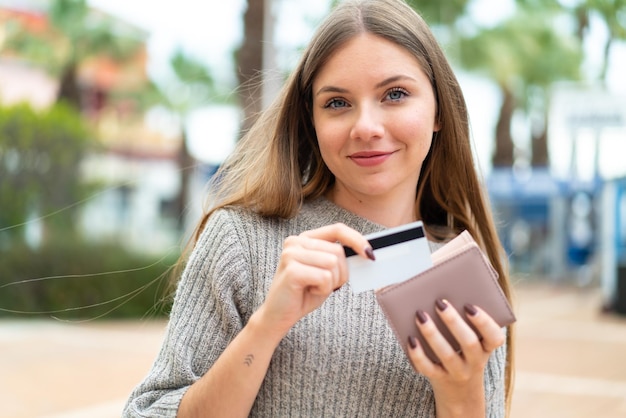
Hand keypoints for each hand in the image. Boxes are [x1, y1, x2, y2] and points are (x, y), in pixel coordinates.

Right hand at [256, 223, 373, 336]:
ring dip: (332, 282)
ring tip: (315, 288)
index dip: (356, 239)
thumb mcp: (325, 271)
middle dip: (341, 273)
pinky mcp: (292, 270)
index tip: (370, 254)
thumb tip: (366, 252)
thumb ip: (338, 258)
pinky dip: (324, 289)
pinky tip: (309, 292)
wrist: (278, 315)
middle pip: (338, 251)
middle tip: (327, 285)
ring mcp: (291, 254)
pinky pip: (325, 277)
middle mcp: (296, 242)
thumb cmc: (304, 294)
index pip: (337, 229)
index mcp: (305, 238)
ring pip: (333, 263)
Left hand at [407, 300, 504, 415]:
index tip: (469, 305)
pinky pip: (428, 368)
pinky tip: (410, 339)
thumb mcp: (473, 343)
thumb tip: (442, 299)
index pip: (495, 337)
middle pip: (469, 343)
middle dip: (454, 322)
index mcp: (486, 348)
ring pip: (446, 355)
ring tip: (420, 315)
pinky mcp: (439, 379)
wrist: (459, 393)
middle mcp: (475, 362)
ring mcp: (457, 373)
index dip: (484, 322)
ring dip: (432, 334)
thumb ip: (464, 323)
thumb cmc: (463, 355)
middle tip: (440, 302)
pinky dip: (418, 354)